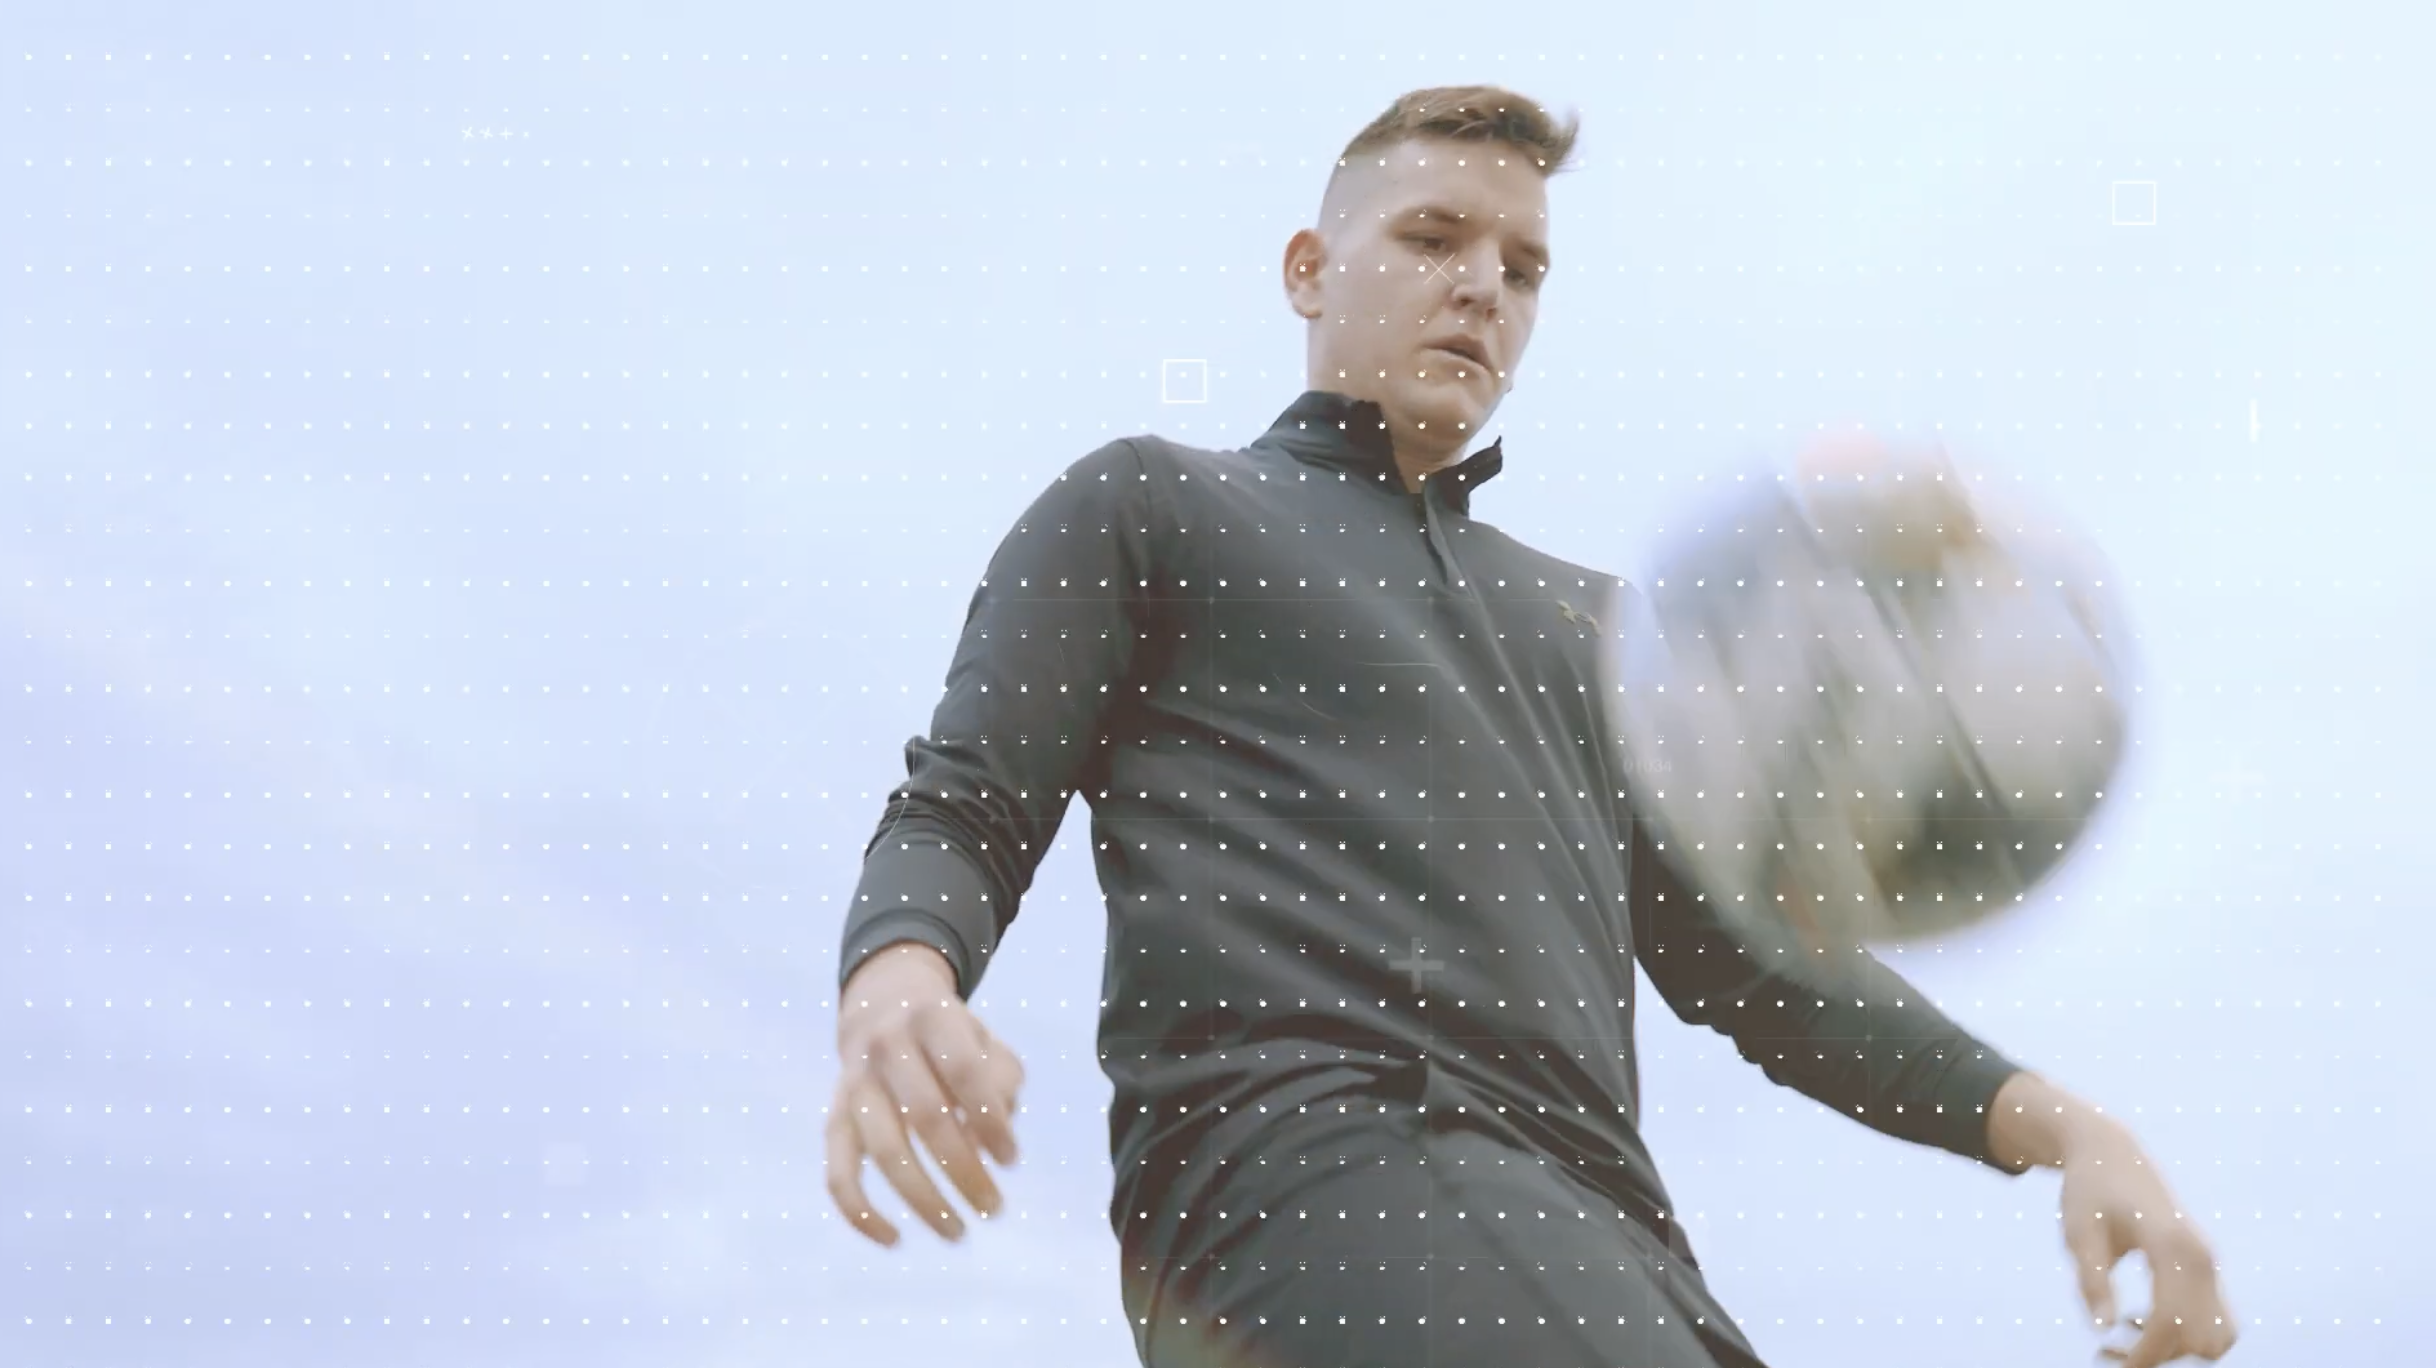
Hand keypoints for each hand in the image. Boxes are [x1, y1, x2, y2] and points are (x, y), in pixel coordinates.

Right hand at [826, 942, 1023, 1246]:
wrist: (881, 1006)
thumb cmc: (951, 1038)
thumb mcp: (986, 1041)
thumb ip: (1001, 1083)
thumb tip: (987, 1149)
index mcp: (933, 1019)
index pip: (965, 1073)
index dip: (990, 1120)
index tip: (1011, 1161)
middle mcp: (887, 1047)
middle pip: (926, 1118)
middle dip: (965, 1171)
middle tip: (994, 1210)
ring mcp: (855, 1084)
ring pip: (884, 1151)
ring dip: (923, 1199)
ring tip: (957, 1233)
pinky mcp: (834, 1117)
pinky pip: (838, 1172)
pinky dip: (860, 1212)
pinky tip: (893, 1239)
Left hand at [2057, 1119, 2238, 1366]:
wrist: (2111, 1154)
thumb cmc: (2089, 1189)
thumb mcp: (2079, 1232)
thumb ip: (2092, 1279)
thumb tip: (2103, 1328)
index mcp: (2171, 1245)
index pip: (2171, 1320)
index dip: (2145, 1353)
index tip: (2108, 1360)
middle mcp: (2201, 1257)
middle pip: (2199, 1336)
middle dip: (2160, 1356)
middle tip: (2109, 1352)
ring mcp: (2208, 1263)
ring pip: (2215, 1334)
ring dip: (2177, 1350)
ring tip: (2126, 1335)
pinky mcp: (2204, 1268)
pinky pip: (2213, 1319)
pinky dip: (2187, 1335)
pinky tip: (2141, 1323)